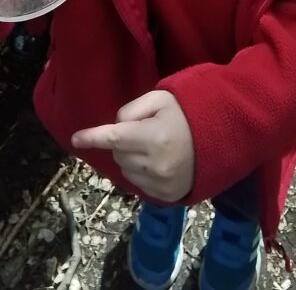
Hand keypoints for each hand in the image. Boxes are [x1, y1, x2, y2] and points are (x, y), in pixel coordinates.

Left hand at [72, 90, 194, 201]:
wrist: (220, 138)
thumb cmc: (187, 114)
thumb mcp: (161, 99)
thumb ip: (132, 109)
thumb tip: (114, 126)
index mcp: (154, 137)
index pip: (114, 138)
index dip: (92, 137)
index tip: (75, 139)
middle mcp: (155, 164)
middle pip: (118, 155)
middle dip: (121, 143)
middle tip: (141, 133)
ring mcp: (161, 184)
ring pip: (125, 171)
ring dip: (129, 159)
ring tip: (151, 148)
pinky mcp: (166, 197)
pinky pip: (138, 185)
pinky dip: (140, 173)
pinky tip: (156, 162)